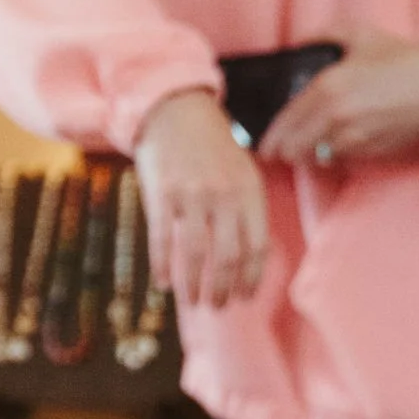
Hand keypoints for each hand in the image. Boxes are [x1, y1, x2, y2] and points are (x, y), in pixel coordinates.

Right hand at [134, 87, 267, 308]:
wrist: (175, 111)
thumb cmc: (212, 147)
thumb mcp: (242, 171)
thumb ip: (248, 209)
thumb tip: (250, 257)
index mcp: (248, 191)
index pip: (255, 247)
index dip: (250, 278)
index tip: (244, 297)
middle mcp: (223, 196)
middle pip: (226, 257)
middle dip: (222, 288)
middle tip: (217, 306)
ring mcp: (191, 195)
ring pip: (195, 254)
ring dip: (193, 285)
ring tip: (193, 302)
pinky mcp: (162, 195)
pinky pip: (163, 240)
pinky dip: (162, 267)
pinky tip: (163, 284)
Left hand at [258, 27, 418, 169]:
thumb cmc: (408, 62)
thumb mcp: (364, 35)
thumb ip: (326, 33)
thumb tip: (301, 40)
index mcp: (327, 87)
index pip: (284, 123)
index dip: (269, 140)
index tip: (263, 146)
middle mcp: (335, 117)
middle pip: (293, 150)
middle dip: (286, 152)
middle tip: (284, 150)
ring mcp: (355, 139)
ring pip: (316, 160)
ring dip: (311, 156)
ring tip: (313, 147)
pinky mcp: (373, 154)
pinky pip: (343, 162)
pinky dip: (337, 158)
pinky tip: (342, 146)